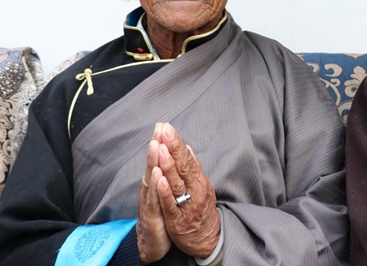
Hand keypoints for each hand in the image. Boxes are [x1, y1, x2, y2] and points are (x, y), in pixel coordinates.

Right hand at [137, 133, 171, 263]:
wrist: (151, 243)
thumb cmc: (159, 214)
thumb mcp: (163, 192)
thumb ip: (166, 173)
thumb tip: (172, 155)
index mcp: (155, 182)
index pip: (158, 159)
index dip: (161, 142)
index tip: (163, 125)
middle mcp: (150, 188)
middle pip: (153, 164)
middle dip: (156, 145)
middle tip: (159, 128)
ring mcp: (150, 201)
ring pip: (152, 178)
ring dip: (153, 161)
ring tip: (156, 145)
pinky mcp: (152, 215)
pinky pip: (155, 200)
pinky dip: (156, 187)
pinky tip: (157, 175)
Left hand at [156, 123, 219, 257]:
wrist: (207, 238)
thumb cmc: (201, 209)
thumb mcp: (201, 186)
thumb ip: (193, 168)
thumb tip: (187, 148)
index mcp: (198, 180)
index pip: (186, 157)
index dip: (176, 142)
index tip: (167, 127)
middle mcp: (194, 189)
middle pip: (183, 165)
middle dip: (173, 147)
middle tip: (165, 129)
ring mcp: (186, 203)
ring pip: (177, 182)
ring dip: (169, 165)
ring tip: (162, 148)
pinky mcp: (177, 219)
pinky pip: (171, 204)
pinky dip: (165, 192)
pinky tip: (159, 180)